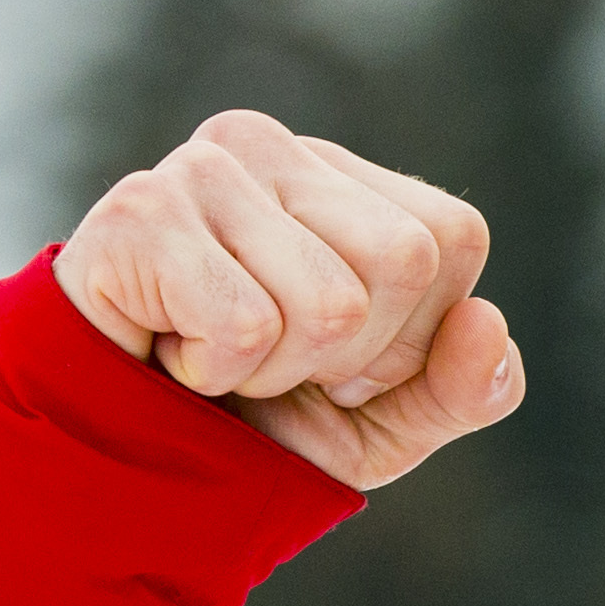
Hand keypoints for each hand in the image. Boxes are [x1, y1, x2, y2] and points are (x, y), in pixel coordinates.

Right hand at [55, 111, 520, 490]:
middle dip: (349, 354)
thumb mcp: (388, 422)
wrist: (116, 457)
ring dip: (274, 369)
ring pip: (328, 305)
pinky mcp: (138, 213)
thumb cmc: (256, 422)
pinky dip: (214, 373)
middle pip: (404, 260)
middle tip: (272, 358)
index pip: (451, 238)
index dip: (410, 333)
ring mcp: (201, 168)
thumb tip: (488, 324)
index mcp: (343, 178)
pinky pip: (244, 326)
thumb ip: (468, 388)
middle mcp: (272, 148)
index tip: (335, 359)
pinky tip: (168, 349)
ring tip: (214, 352)